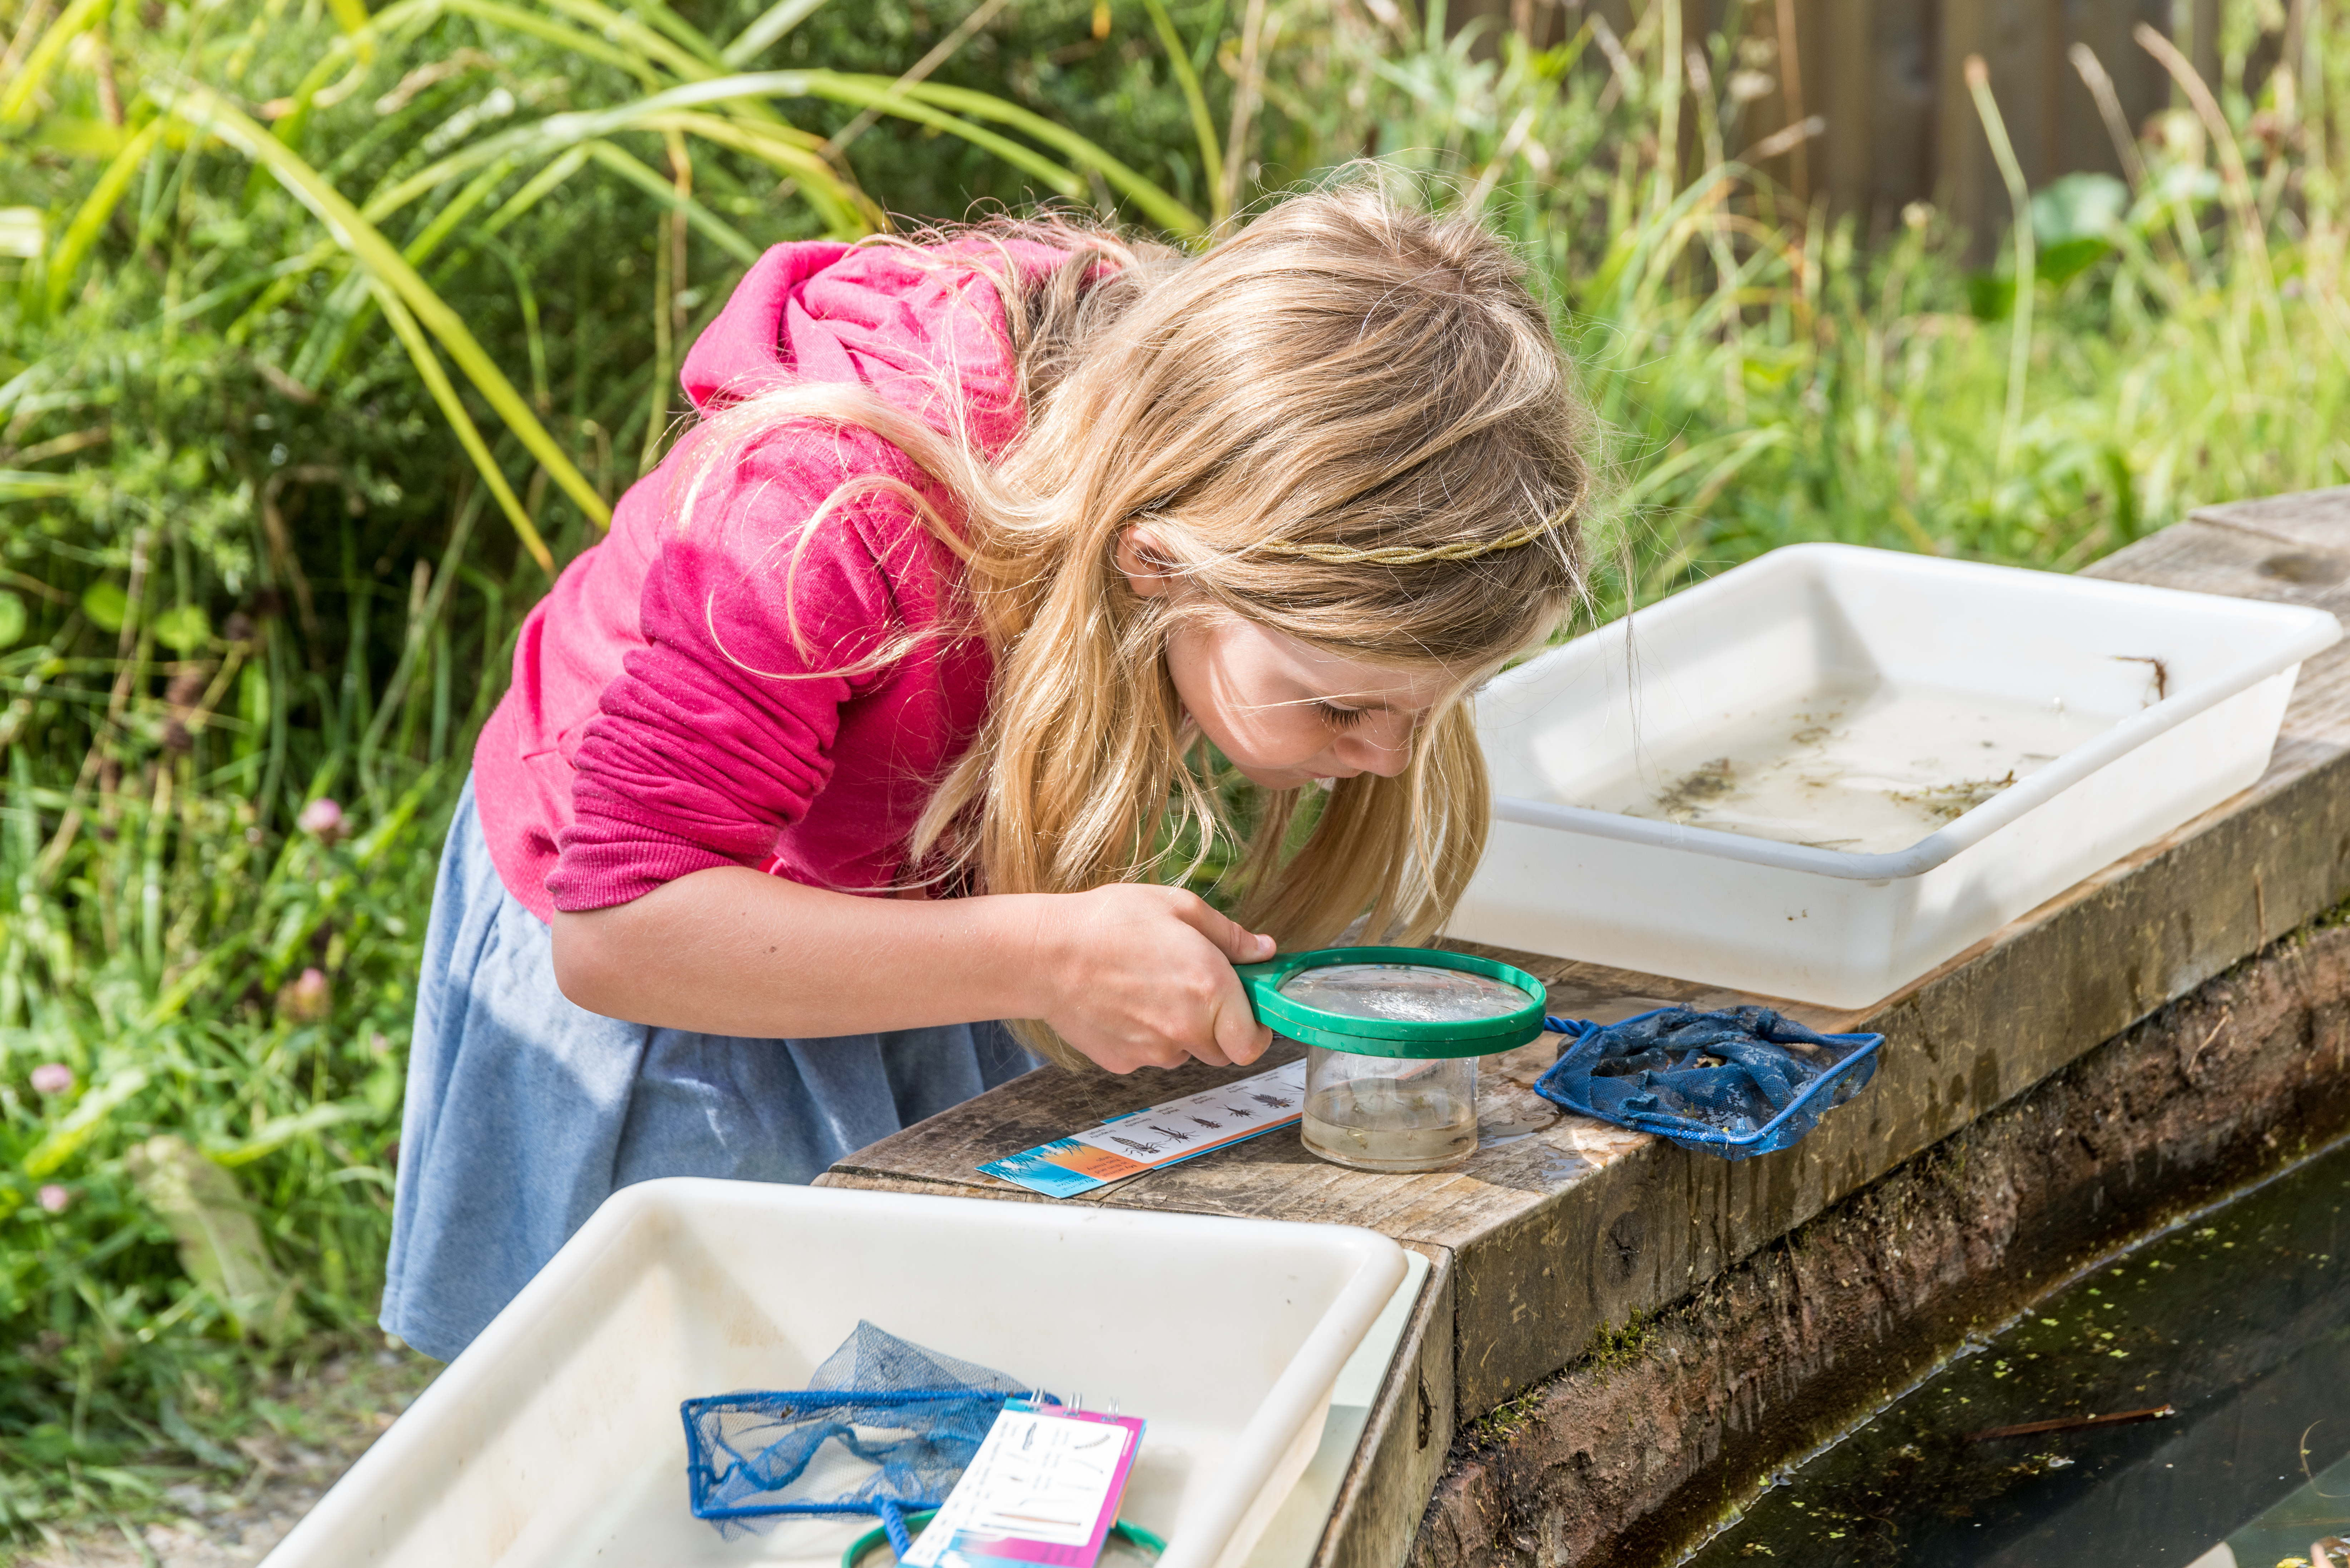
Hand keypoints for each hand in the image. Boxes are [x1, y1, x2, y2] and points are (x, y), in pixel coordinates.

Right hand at [1030, 885, 1276, 1072]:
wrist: (1044, 953)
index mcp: (1211, 989)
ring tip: (1149, 989)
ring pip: (1184, 1053)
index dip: (1255, 1032)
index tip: (1249, 1015)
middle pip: (1222, 1051)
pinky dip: (1145, 1035)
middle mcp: (1187, 1028)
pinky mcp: (1123, 1062)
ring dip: (1180, 1031)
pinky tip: (1125, 1002)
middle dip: (1218, 1028)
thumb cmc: (1109, 922)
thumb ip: (1230, 935)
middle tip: (1194, 991)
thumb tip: (1264, 951)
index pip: (1253, 1043)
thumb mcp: (1178, 907)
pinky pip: (1148, 1055)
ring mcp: (1153, 1050)